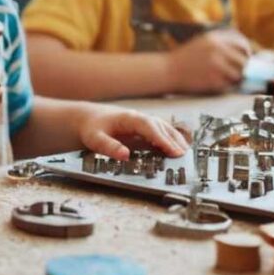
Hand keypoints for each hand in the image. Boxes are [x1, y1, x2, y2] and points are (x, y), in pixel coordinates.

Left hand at [76, 105, 190, 158]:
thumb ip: (109, 147)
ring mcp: (143, 122)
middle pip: (161, 127)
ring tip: (185, 154)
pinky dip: (171, 140)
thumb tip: (125, 155)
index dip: (163, 139)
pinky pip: (161, 133)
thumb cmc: (92, 128)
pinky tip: (177, 150)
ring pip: (164, 129)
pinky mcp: (144, 128)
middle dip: (173, 141)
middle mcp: (139, 118)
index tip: (173, 151)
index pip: (150, 128)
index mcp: (130, 118)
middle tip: (183, 156)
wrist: (88, 118)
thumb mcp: (95, 139)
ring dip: (175, 140)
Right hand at [166, 29, 251, 92]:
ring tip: (226, 78)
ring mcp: (216, 65)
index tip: (246, 56)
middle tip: (240, 71)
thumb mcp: (202, 42)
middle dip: (244, 67)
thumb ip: (221, 43)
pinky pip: (229, 85)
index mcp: (214, 38)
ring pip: (239, 74)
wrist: (166, 70)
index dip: (246, 50)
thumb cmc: (184, 58)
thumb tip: (243, 51)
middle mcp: (217, 49)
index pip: (241, 42)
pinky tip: (216, 83)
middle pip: (244, 59)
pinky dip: (226, 86)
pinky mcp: (214, 80)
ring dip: (236, 78)